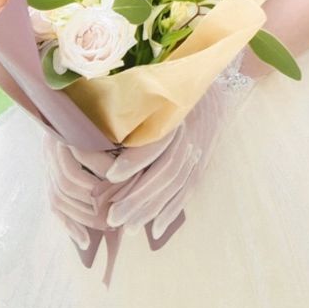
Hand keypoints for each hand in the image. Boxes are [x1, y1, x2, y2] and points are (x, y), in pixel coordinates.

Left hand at [44, 63, 248, 243]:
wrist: (216, 79)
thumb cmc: (175, 78)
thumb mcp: (156, 79)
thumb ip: (129, 97)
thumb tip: (92, 114)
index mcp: (177, 109)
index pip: (157, 140)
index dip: (135, 159)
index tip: (110, 175)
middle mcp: (191, 131)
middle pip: (166, 170)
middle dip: (139, 195)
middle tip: (111, 216)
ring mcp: (200, 147)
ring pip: (176, 183)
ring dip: (152, 207)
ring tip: (128, 227)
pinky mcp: (204, 159)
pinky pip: (190, 189)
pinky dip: (174, 209)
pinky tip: (157, 229)